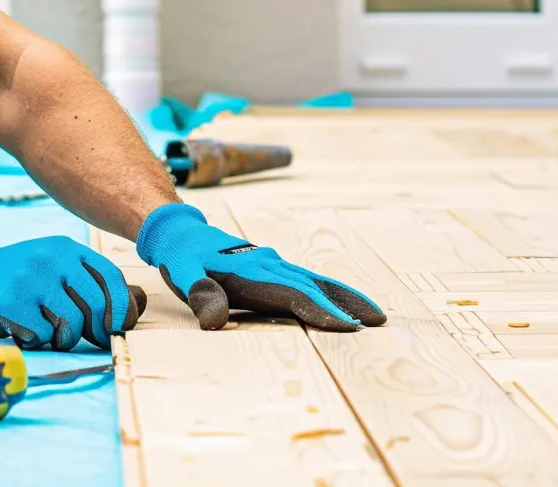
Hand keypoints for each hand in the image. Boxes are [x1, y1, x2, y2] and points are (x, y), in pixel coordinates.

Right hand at [0, 236, 145, 350]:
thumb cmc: (19, 280)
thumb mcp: (55, 268)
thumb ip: (90, 282)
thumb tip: (140, 303)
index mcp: (65, 248)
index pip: (109, 277)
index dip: (121, 307)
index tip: (116, 326)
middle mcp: (50, 258)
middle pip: (95, 307)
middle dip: (94, 331)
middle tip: (83, 338)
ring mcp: (29, 279)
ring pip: (70, 326)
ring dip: (61, 339)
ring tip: (44, 330)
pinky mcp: (10, 302)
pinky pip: (42, 336)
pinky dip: (36, 340)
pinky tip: (21, 327)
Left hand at [136, 203, 386, 331]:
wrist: (180, 231)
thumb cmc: (182, 258)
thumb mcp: (182, 274)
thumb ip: (199, 293)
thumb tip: (214, 321)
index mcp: (251, 272)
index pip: (292, 295)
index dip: (319, 311)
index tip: (347, 327)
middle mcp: (269, 265)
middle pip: (314, 287)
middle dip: (345, 306)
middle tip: (377, 325)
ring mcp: (274, 264)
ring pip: (317, 280)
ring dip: (346, 297)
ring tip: (377, 315)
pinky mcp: (274, 266)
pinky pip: (308, 278)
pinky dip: (331, 290)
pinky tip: (346, 302)